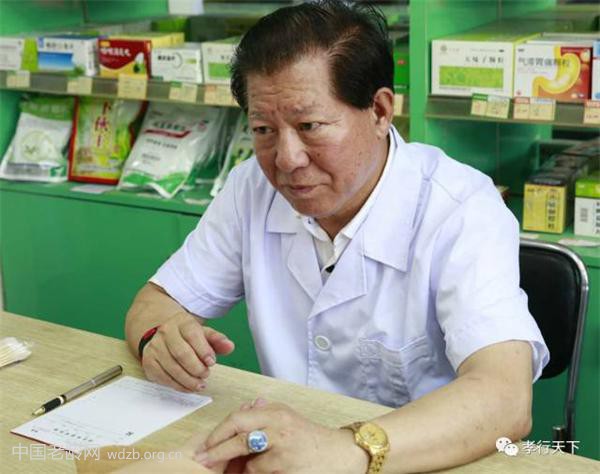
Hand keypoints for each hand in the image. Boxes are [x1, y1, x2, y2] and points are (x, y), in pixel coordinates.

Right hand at [141, 311, 234, 391]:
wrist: (165, 336)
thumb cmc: (188, 336)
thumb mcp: (204, 334)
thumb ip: (217, 340)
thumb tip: (229, 346)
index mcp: (181, 322)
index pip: (192, 334)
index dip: (203, 350)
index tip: (211, 362)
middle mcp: (165, 332)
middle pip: (181, 353)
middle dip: (196, 368)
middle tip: (206, 374)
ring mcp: (155, 347)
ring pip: (172, 367)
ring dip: (188, 379)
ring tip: (200, 383)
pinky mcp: (149, 362)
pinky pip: (164, 377)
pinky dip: (178, 385)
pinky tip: (188, 386)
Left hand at [193, 400, 368, 473]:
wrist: (340, 453)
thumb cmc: (310, 437)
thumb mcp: (286, 417)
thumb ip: (263, 414)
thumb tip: (239, 412)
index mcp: (276, 412)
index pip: (238, 418)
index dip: (218, 433)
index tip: (204, 444)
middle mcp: (279, 427)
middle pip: (237, 436)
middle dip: (216, 451)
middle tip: (203, 460)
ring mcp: (283, 449)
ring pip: (248, 462)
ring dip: (242, 469)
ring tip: (245, 469)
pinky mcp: (287, 468)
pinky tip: (268, 471)